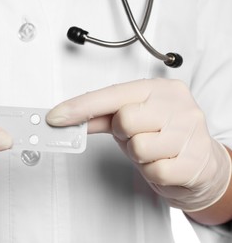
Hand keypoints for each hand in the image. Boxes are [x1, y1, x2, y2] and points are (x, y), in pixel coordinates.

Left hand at [47, 78, 230, 211]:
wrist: (202, 164)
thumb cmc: (163, 136)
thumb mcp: (133, 120)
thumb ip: (100, 116)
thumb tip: (67, 118)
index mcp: (161, 89)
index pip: (113, 95)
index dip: (81, 107)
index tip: (57, 116)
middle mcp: (178, 105)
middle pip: (124, 120)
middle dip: (124, 134)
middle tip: (137, 135)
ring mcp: (190, 133)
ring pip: (138, 147)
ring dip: (138, 155)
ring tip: (153, 150)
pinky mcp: (194, 162)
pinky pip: (153, 171)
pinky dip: (151, 172)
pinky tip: (163, 163)